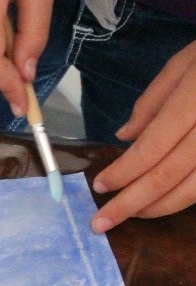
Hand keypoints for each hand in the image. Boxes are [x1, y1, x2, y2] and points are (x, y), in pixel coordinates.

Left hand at [92, 40, 195, 231]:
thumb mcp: (183, 63)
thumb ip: (152, 102)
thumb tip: (124, 136)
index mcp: (194, 101)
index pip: (152, 148)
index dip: (123, 172)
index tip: (99, 185)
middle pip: (168, 176)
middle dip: (132, 203)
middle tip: (102, 222)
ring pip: (192, 191)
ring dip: (158, 207)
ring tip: (131, 214)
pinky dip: (184, 198)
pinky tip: (163, 202)